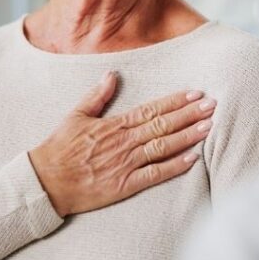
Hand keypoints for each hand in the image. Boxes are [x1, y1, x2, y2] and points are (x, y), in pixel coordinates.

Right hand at [28, 71, 215, 217]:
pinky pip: (154, 174)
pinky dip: (174, 166)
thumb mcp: (76, 115)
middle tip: (212, 105)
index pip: (152, 109)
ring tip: (209, 126)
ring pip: (163, 146)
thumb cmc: (60, 148)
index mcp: (115, 124)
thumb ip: (97, 95)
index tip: (195, 92)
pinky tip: (192, 158)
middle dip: (190, 114)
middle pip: (163, 125)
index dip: (175, 101)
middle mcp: (124, 142)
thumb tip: (113, 74)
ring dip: (188, 136)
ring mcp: (126, 164)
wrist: (46, 182)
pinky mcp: (125, 185)